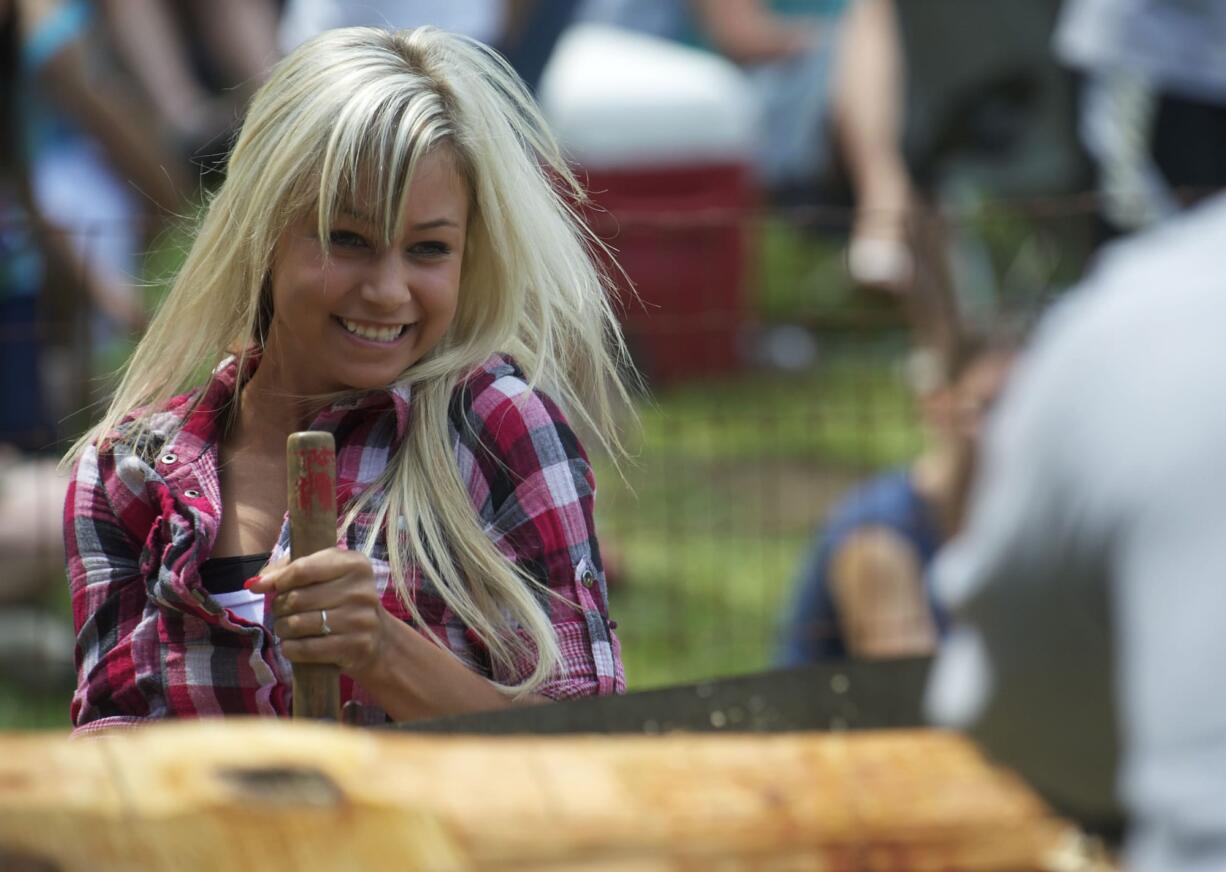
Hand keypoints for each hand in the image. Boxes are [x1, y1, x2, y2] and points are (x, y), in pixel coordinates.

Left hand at [247, 548, 391, 678]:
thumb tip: (255, 584)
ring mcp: (360, 620)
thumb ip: (288, 570)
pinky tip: (292, 646)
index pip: (302, 568)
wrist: (377, 638)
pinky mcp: (356, 647)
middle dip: (280, 607)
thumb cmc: (342, 600)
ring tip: (288, 628)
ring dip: (283, 629)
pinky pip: (307, 648)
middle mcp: (361, 590)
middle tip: (284, 611)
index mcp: (355, 564)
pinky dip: (291, 648)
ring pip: (298, 624)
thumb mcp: (324, 575)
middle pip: (297, 598)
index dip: (280, 580)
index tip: (274, 588)